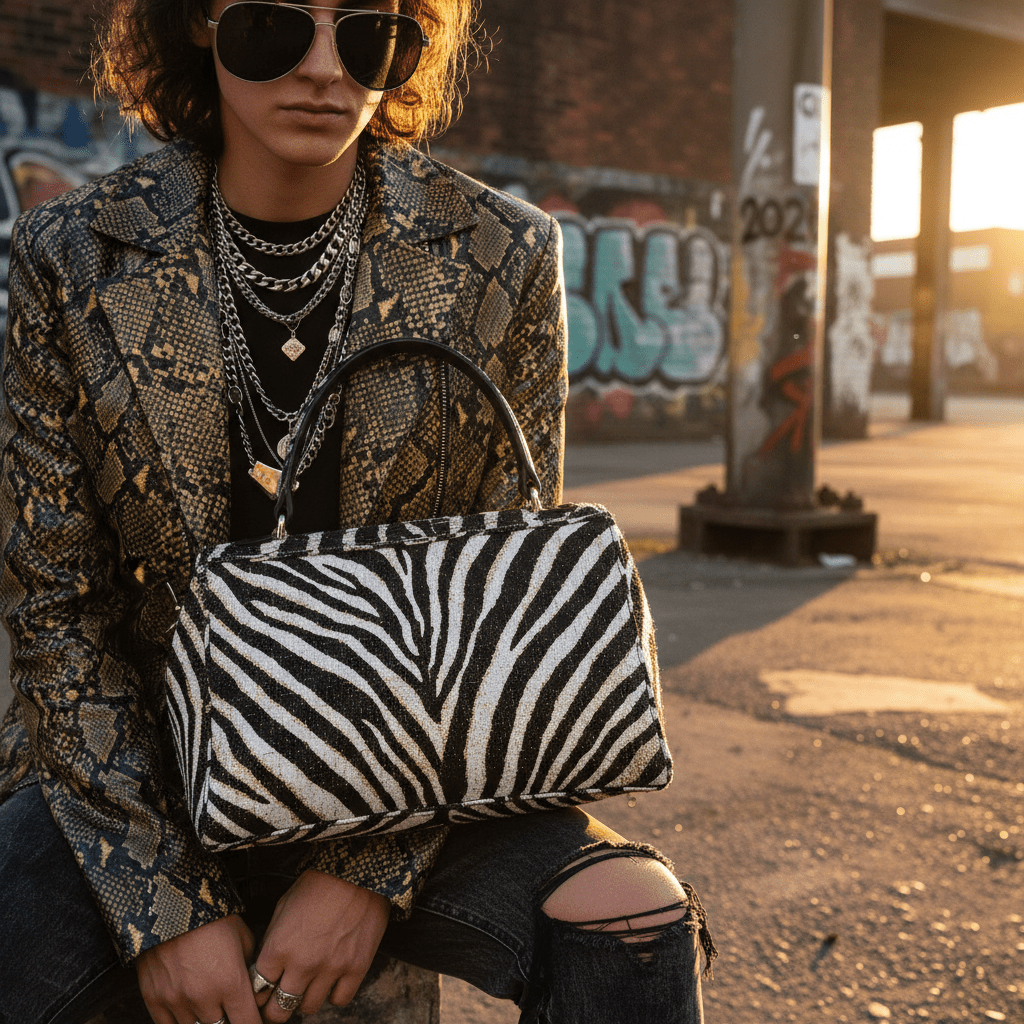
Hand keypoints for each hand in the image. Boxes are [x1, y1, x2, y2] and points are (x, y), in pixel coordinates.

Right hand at [136, 913, 260, 1023]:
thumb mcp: (244, 939)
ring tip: (212, 1008)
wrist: (171, 904)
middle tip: (232, 1011)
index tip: (254, 1020)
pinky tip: (190, 1013)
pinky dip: (182, 1022)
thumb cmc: (212, 918)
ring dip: (207, 1021)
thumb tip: (254, 989)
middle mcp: (205, 998)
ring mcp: (177, 1002)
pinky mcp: (155, 1001)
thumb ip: (250, 970)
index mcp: (231, 983)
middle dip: (230, 1021)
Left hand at [251, 869, 390, 1019]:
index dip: (259, 990)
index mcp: (279, 948)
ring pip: (309, 1008)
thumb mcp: (283, 906)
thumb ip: (273, 941)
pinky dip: (334, 994)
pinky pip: (340, 1000)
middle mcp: (302, 964)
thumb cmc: (317, 883)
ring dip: (305, 1000)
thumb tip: (268, 967)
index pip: (258, 989)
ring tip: (307, 987)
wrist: (356, 871)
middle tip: (276, 1005)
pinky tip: (332, 980)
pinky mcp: (356, 968)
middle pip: (279, 1010)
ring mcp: (331, 968)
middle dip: (274, 1010)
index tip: (263, 989)